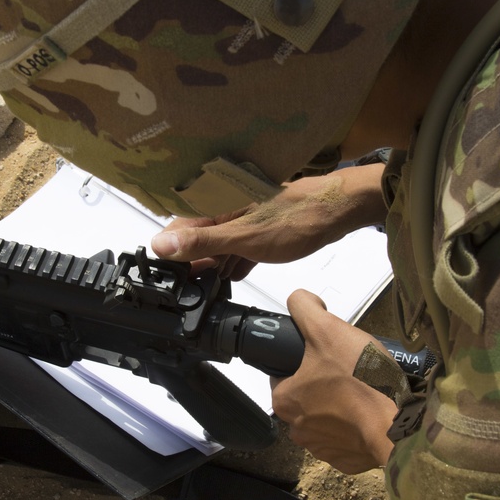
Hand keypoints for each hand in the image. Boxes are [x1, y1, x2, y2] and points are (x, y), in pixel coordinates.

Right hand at [151, 165, 385, 279]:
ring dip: (212, 265)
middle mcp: (226, 211)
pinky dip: (233, 262)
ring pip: (218, 245)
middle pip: (196, 239)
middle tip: (186, 291)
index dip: (168, 254)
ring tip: (205, 290)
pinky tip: (231, 278)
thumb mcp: (244, 237)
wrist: (339, 209)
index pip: (176, 229)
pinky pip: (238, 247)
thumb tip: (160, 245)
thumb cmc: (297, 218)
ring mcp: (245, 220)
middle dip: (191, 263)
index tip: (166, 280)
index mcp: (216, 207)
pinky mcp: (261, 230)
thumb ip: (203, 242)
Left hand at [271, 290, 396, 472]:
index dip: (304, 358)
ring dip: (341, 405)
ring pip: (327, 417)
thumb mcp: (327, 329)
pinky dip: (357, 426)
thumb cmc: (360, 378)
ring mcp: (322, 448)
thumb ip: (304, 307)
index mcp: (284, 400)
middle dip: (325, 382)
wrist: (398, 426)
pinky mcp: (346, 460)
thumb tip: (299, 301)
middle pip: (307, 394)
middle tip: (350, 369)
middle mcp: (297, 429)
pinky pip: (347, 438)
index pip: (284, 372)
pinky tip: (371, 412)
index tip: (326, 353)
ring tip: (364, 389)